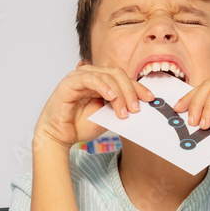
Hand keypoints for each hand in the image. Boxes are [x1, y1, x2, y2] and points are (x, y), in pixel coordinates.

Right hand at [34, 65, 153, 148]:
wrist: (59, 136)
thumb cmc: (80, 126)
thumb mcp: (108, 116)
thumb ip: (120, 107)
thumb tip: (140, 105)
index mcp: (100, 81)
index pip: (123, 78)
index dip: (138, 87)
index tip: (150, 98)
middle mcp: (91, 75)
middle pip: (118, 74)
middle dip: (131, 91)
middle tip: (136, 108)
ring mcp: (79, 76)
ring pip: (107, 76)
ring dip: (119, 94)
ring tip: (123, 111)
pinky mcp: (70, 82)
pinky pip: (90, 78)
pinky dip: (103, 87)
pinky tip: (111, 97)